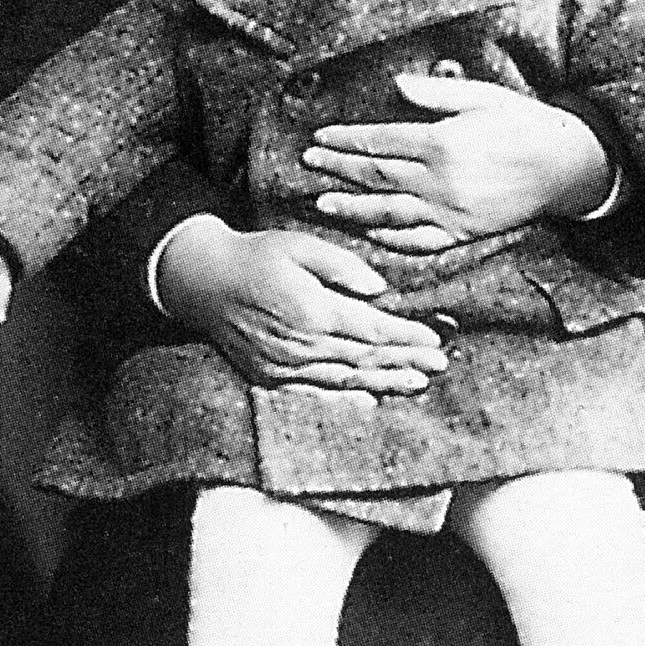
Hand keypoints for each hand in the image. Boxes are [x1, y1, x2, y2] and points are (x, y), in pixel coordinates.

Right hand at [152, 217, 449, 393]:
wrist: (204, 282)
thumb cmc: (256, 257)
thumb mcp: (300, 245)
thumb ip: (342, 266)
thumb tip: (378, 289)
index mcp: (313, 311)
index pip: (373, 330)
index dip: (407, 337)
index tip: (435, 340)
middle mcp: (301, 346)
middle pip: (366, 359)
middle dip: (406, 362)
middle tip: (440, 365)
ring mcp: (285, 367)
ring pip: (346, 381)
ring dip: (385, 383)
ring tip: (418, 383)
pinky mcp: (271, 377)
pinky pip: (316, 393)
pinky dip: (346, 399)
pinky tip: (370, 400)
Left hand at [299, 74, 611, 253]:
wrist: (565, 164)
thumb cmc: (523, 122)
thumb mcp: (481, 96)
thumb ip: (436, 94)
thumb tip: (396, 85)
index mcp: (442, 142)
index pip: (379, 141)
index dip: (346, 141)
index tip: (319, 139)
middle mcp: (441, 181)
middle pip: (377, 176)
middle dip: (339, 170)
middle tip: (309, 164)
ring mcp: (451, 211)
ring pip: (389, 212)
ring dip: (353, 208)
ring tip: (323, 203)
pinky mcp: (463, 232)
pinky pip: (420, 240)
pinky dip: (392, 239)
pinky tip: (371, 233)